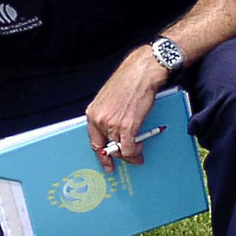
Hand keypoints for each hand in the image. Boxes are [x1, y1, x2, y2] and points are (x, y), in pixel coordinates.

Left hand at [86, 45, 168, 172]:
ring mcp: (113, 125)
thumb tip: (112, 130)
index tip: (105, 163)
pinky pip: (130, 149)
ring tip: (137, 152)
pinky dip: (135, 153)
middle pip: (107, 148)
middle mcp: (100, 120)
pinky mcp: (127, 127)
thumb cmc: (128, 80)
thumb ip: (108, 115)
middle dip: (118, 156)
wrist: (142, 72)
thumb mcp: (109, 98)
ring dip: (130, 154)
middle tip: (127, 159)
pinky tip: (140, 149)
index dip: (101, 155)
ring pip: (120, 150)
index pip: (94, 141)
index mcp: (93, 113)